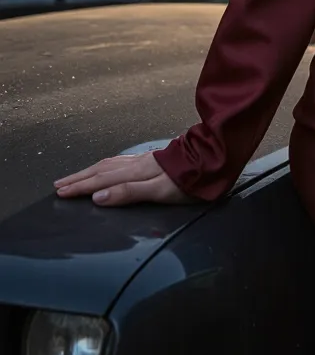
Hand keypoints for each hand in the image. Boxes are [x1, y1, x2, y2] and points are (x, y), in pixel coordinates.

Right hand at [54, 152, 191, 206]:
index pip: (100, 181)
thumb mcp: (160, 191)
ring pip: (110, 164)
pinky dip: (107, 165)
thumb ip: (129, 193)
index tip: (60, 193)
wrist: (215, 158)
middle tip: (59, 185)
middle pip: (101, 171)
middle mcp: (137, 163)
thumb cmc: (191, 180)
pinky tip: (107, 166)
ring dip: (90, 171)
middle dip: (79, 179)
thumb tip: (98, 196)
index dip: (80, 187)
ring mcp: (145, 159)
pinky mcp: (153, 159)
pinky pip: (121, 160)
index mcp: (136, 172)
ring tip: (76, 176)